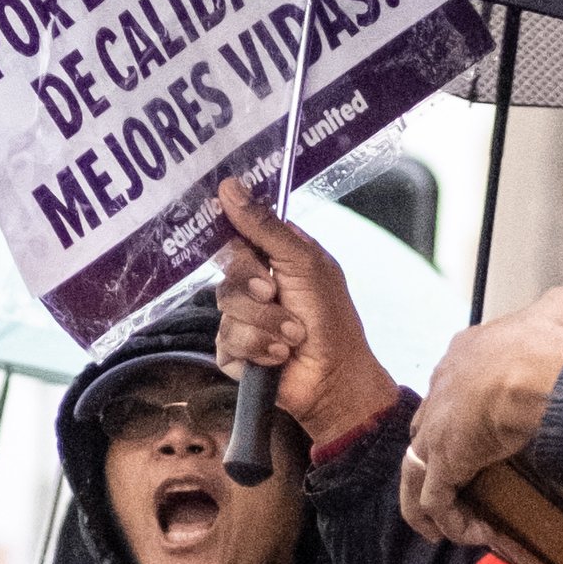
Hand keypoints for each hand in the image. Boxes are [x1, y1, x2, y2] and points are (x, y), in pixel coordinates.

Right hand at [213, 180, 395, 447]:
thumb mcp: (303, 262)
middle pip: (228, 272)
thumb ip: (265, 227)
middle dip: (255, 288)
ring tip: (293, 336)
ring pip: (226, 308)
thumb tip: (229, 186)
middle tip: (277, 296)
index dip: (234, 236)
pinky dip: (258, 348)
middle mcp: (255, 285)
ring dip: (265, 324)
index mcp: (273, 256)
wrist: (335, 378)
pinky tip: (280, 357)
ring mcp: (242, 319)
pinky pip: (227, 341)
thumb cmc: (331, 318)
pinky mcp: (234, 352)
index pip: (238, 233)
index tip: (242, 238)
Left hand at [402, 280, 562, 546]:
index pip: (454, 385)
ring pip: (418, 471)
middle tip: (471, 480)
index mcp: (464, 356)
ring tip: (459, 521)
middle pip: (430, 429)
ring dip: (436, 499)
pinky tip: (474, 534)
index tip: (488, 431)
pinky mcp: (442, 463)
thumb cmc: (545, 345)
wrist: (532, 375)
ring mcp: (437, 430)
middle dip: (443, 457)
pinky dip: (447, 520)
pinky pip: (431, 502)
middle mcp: (441, 393)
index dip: (466, 409)